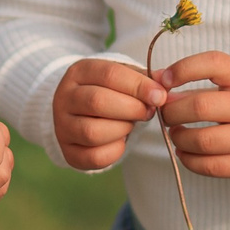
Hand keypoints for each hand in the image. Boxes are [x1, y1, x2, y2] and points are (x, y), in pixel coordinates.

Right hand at [52, 58, 172, 170]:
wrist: (81, 112)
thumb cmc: (109, 91)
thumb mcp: (123, 77)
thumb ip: (145, 79)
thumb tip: (166, 83)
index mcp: (79, 72)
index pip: (109, 74)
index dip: (138, 86)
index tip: (160, 96)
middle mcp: (64, 97)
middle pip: (98, 102)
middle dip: (132, 109)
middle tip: (148, 112)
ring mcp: (62, 126)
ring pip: (93, 132)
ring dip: (122, 129)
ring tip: (130, 124)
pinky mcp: (68, 151)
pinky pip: (95, 156)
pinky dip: (116, 151)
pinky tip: (120, 140)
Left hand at [153, 53, 229, 184]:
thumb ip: (200, 79)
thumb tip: (155, 80)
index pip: (214, 63)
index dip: (183, 68)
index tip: (164, 79)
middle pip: (201, 107)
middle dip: (172, 111)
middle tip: (166, 114)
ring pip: (203, 141)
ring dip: (179, 138)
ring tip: (175, 134)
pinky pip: (211, 166)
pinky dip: (189, 160)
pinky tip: (185, 152)